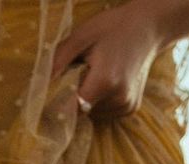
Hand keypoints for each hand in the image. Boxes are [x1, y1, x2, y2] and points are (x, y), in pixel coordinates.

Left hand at [50, 2, 165, 121]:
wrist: (150, 26)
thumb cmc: (114, 27)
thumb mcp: (83, 36)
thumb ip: (59, 59)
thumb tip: (38, 83)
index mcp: (105, 82)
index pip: (70, 108)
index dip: (59, 102)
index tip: (53, 92)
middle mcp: (118, 99)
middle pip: (81, 110)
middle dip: (74, 96)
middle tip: (80, 73)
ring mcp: (126, 105)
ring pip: (92, 113)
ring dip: (87, 99)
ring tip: (96, 74)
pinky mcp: (131, 108)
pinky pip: (104, 112)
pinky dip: (99, 101)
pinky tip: (107, 81)